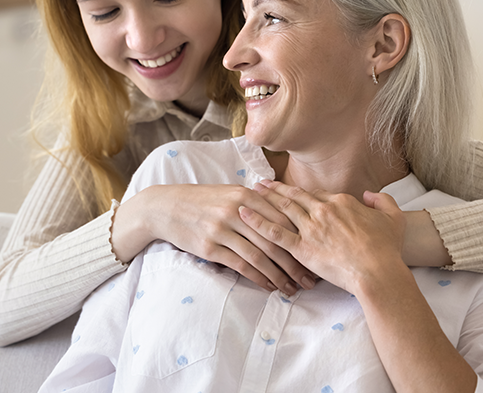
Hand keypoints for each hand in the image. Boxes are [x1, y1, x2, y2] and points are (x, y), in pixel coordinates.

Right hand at [112, 184, 315, 294]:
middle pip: (275, 240)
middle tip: (310, 279)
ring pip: (260, 256)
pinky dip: (258, 278)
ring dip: (279, 275)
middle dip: (296, 263)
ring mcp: (222, 229)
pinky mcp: (210, 247)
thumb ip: (257, 203)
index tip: (316, 255)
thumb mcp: (231, 194)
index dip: (302, 239)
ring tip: (292, 288)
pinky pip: (240, 265)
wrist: (166, 207)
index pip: (283, 219)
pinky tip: (269, 286)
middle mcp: (237, 211)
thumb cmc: (204, 201)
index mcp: (246, 195)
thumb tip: (288, 216)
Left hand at [239, 180, 406, 293]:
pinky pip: (275, 233)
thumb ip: (382, 201)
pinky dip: (258, 222)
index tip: (291, 190)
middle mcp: (323, 210)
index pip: (317, 194)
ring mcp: (311, 228)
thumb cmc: (386, 249)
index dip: (302, 192)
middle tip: (262, 183)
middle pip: (295, 196)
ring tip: (251, 192)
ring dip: (265, 199)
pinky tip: (244, 215)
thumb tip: (369, 194)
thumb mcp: (392, 218)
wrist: (378, 271)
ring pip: (283, 209)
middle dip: (277, 189)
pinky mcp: (302, 247)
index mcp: (341, 202)